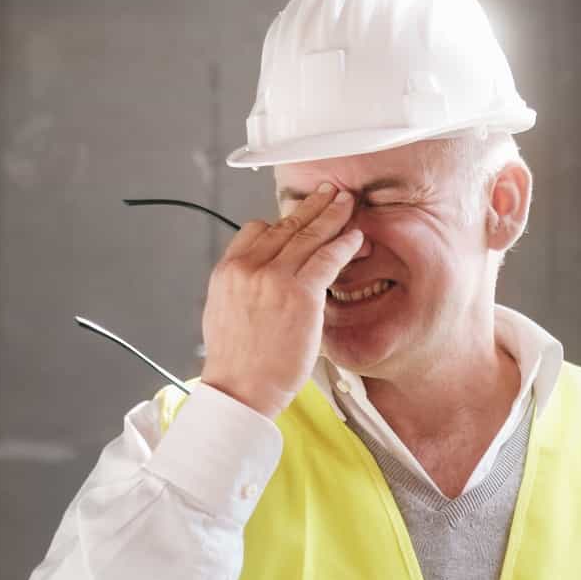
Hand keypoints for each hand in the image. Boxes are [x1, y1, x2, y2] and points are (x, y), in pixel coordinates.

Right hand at [200, 183, 361, 417]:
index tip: (299, 214)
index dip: (283, 220)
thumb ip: (243, 284)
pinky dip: (344, 243)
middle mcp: (249, 268)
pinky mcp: (300, 294)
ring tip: (347, 203)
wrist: (240, 388)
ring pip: (309, 236)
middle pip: (286, 225)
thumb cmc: (237, 359)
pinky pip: (327, 258)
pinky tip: (356, 236)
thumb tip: (259, 271)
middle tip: (330, 191)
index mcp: (228, 270)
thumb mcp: (224, 310)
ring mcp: (274, 279)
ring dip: (332, 215)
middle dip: (312, 205)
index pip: (257, 229)